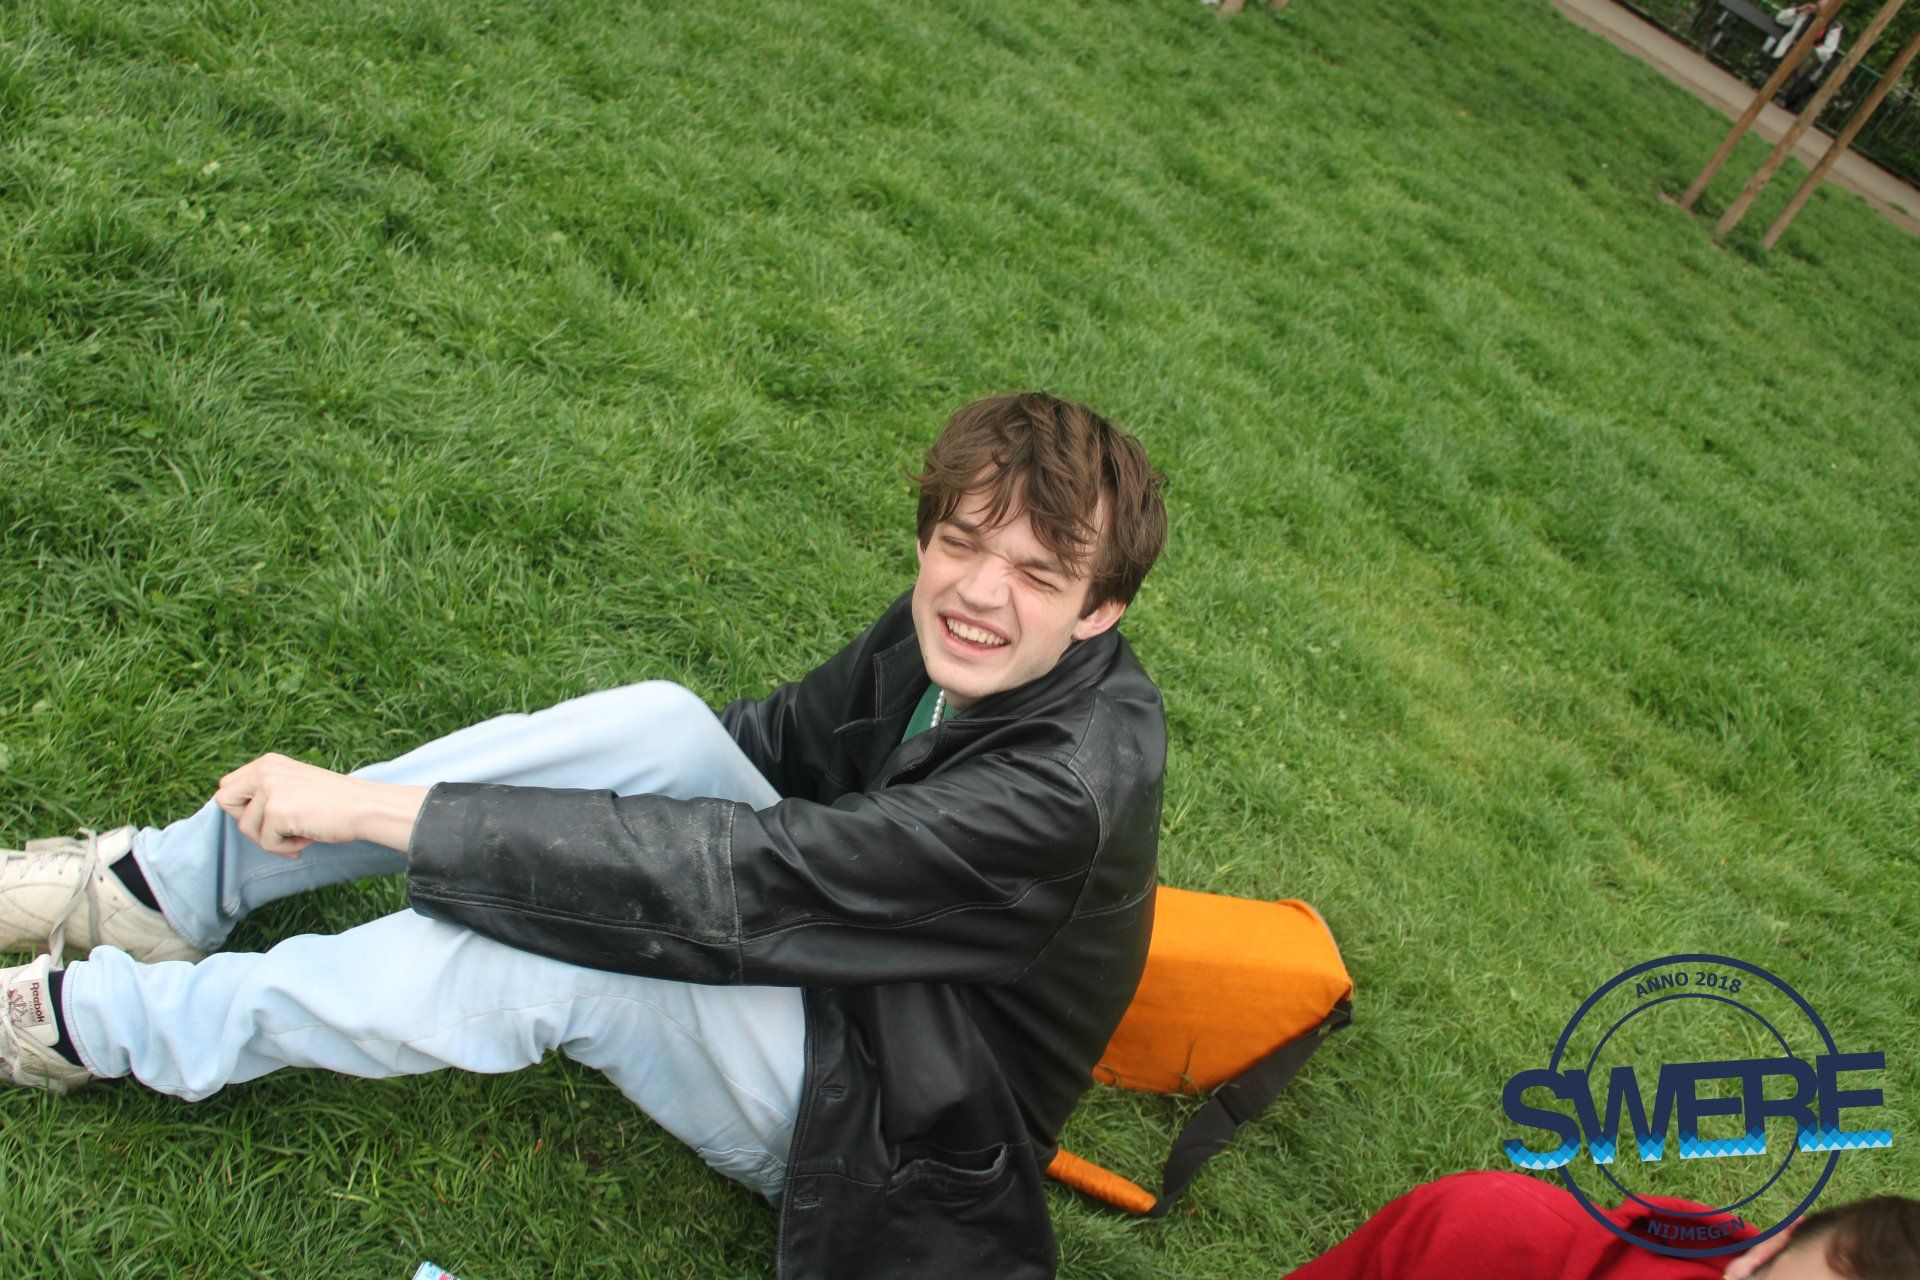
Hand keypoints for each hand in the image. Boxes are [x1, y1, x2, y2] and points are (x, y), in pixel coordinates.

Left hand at [214, 753, 428, 856]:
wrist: (365, 808)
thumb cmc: (336, 802)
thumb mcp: (295, 785)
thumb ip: (269, 791)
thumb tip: (242, 817)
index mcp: (268, 762)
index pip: (228, 786)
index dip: (244, 808)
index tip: (269, 817)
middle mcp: (265, 771)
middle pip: (226, 802)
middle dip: (248, 822)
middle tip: (276, 828)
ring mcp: (270, 790)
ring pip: (247, 828)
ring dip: (273, 839)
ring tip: (301, 833)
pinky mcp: (276, 812)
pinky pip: (266, 843)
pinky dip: (285, 848)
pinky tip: (307, 838)